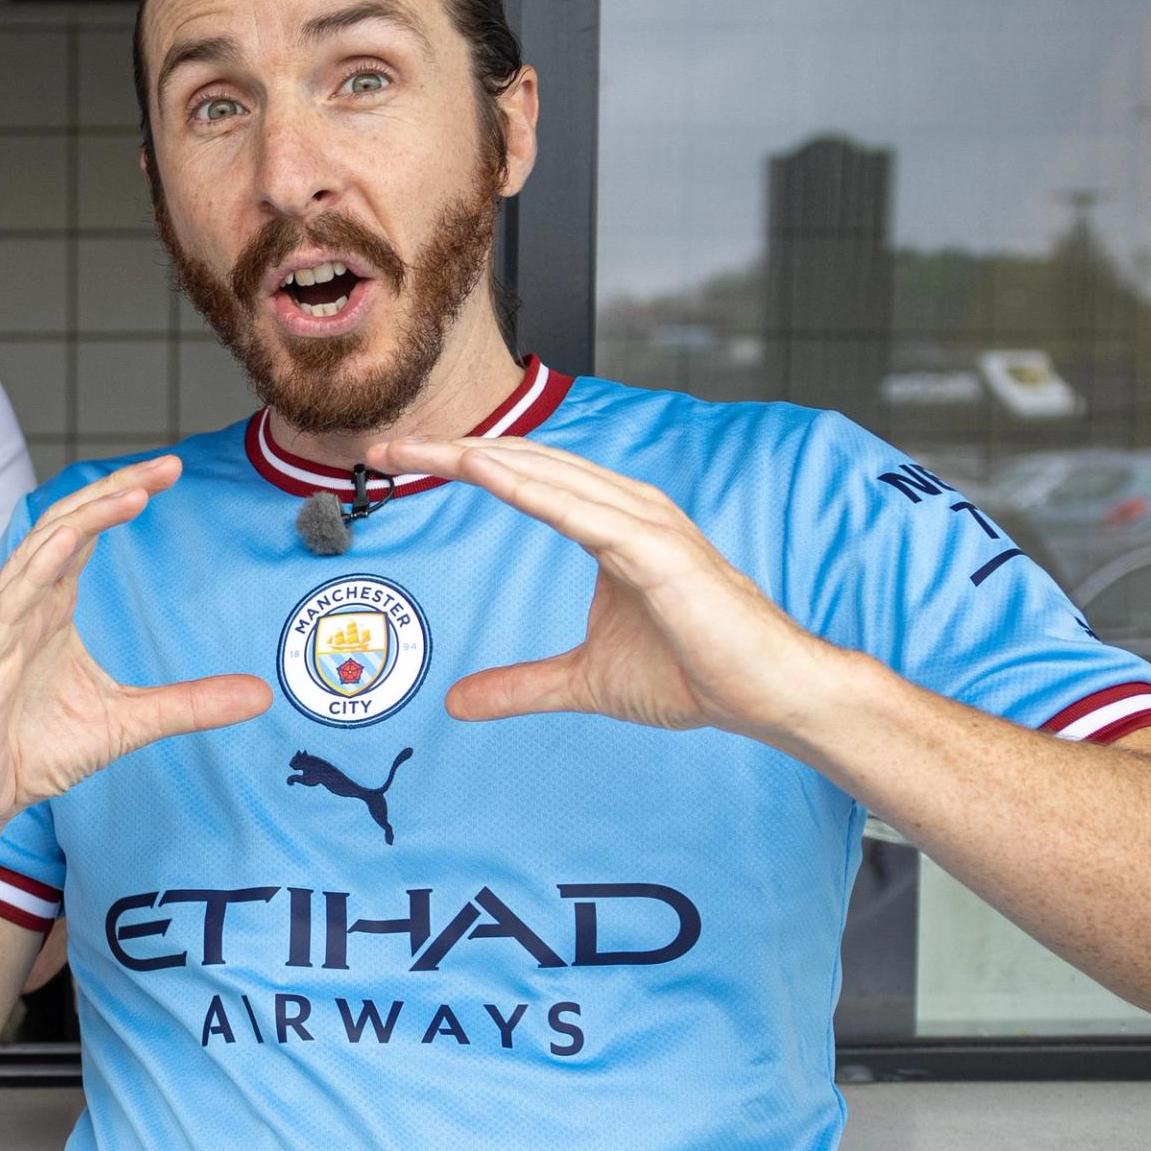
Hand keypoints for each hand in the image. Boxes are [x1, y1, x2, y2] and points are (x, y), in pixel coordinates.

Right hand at [0, 457, 269, 845]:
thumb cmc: (33, 754)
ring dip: (84, 518)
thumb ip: (190, 703)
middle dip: (114, 491)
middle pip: (66, 526)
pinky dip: (36, 566)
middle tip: (166, 465)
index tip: (171, 472)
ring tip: (131, 492)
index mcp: (51, 608)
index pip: (86, 535)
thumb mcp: (130, 723)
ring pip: (39, 551)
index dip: (123, 499)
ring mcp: (0, 627)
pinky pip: (7, 601)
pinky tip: (66, 541)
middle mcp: (25, 605)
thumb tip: (263, 694)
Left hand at [380, 434, 857, 739]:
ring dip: (478, 457)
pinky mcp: (660, 552)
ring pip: (547, 473)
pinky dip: (531, 487)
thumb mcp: (582, 681)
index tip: (396, 462)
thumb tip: (457, 702)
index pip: (522, 477)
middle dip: (451, 450)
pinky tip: (485, 472)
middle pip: (524, 462)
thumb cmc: (695, 674)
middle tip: (382, 448)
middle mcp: (626, 510)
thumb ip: (521, 685)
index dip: (459, 464)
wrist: (768, 695)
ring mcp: (645, 524)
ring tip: (418, 450)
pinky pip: (583, 510)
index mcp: (609, 524)